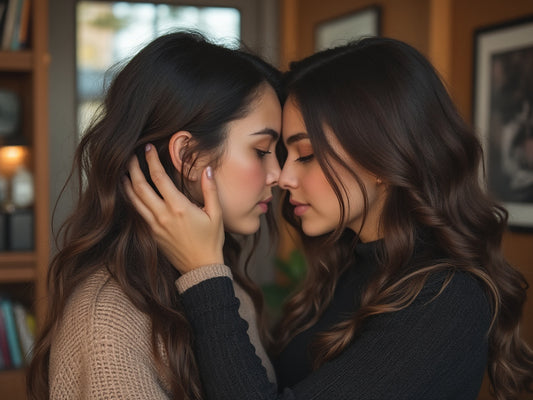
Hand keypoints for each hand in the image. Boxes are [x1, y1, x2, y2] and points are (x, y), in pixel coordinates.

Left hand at [124, 144, 224, 272]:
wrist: (200, 268)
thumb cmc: (211, 241)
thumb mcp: (216, 214)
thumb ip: (210, 190)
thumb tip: (206, 169)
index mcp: (179, 207)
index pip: (159, 178)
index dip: (151, 161)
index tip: (147, 149)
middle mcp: (163, 215)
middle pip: (140, 186)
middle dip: (133, 168)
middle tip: (129, 156)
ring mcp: (154, 225)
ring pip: (134, 200)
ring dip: (127, 183)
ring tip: (124, 171)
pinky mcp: (151, 234)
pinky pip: (137, 212)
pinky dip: (131, 199)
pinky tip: (130, 192)